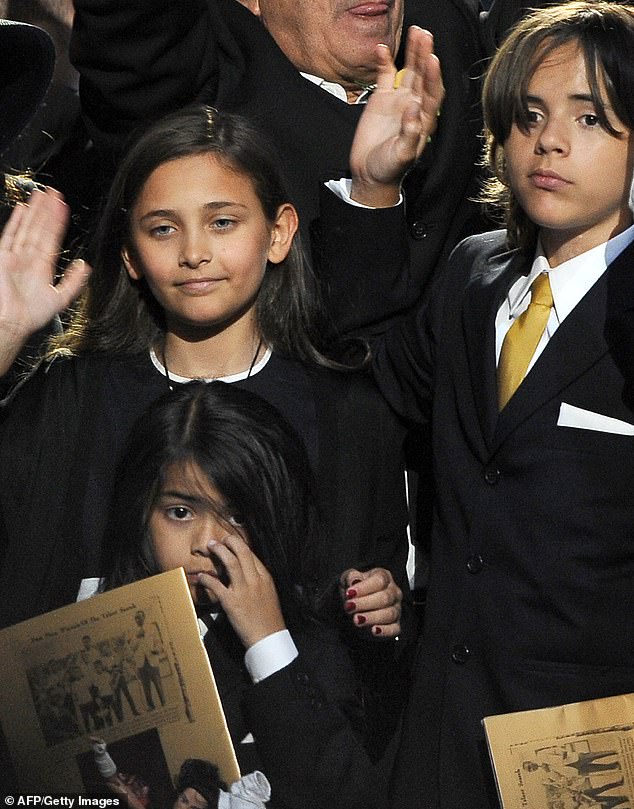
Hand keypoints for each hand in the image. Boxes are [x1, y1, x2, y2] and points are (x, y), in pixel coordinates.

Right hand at [0, 187, 90, 374]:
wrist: (11, 323)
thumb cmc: (30, 315)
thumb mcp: (60, 298)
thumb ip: (73, 282)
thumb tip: (84, 265)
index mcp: (42, 266)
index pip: (51, 238)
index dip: (57, 222)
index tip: (63, 207)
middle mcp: (29, 258)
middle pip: (39, 228)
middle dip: (47, 210)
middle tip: (54, 192)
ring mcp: (15, 256)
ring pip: (27, 228)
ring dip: (35, 211)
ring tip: (42, 194)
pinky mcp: (3, 257)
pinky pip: (10, 236)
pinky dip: (16, 223)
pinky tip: (23, 210)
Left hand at [198, 535, 285, 648]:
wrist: (268, 637)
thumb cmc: (269, 618)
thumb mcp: (269, 594)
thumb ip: (259, 581)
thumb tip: (248, 571)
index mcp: (265, 577)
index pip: (252, 554)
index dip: (240, 545)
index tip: (232, 542)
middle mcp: (255, 580)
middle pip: (242, 553)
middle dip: (230, 542)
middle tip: (221, 539)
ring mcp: (243, 590)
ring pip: (231, 563)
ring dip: (220, 551)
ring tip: (212, 546)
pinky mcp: (231, 602)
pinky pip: (216, 585)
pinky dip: (207, 578)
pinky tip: (201, 576)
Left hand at [340, 568, 401, 637]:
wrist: (354, 608)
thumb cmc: (354, 591)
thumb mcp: (348, 580)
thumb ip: (350, 577)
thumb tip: (354, 580)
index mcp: (384, 577)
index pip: (380, 580)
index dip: (364, 587)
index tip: (349, 593)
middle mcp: (393, 592)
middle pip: (385, 597)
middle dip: (365, 603)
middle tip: (349, 607)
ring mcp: (396, 609)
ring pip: (389, 614)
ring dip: (372, 617)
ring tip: (356, 620)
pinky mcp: (395, 625)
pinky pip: (394, 629)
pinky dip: (385, 630)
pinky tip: (374, 630)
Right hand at [349, 26, 443, 206]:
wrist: (371, 175)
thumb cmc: (390, 170)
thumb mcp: (402, 155)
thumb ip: (410, 133)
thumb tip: (413, 108)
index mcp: (424, 119)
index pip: (432, 92)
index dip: (433, 76)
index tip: (432, 59)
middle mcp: (415, 106)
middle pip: (423, 76)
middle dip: (425, 56)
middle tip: (424, 36)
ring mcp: (399, 100)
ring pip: (408, 71)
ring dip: (412, 53)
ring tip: (415, 33)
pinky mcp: (382, 99)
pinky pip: (385, 76)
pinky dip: (384, 62)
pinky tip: (382, 48)